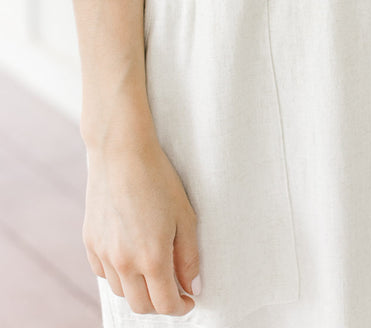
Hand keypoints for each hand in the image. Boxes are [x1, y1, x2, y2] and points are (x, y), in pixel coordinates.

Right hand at [83, 131, 200, 315]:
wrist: (121, 152)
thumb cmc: (159, 179)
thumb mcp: (185, 216)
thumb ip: (190, 256)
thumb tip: (193, 288)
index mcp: (152, 257)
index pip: (165, 304)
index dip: (181, 307)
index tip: (189, 300)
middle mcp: (124, 262)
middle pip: (141, 306)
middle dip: (160, 304)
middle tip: (173, 290)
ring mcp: (104, 254)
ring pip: (122, 291)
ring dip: (139, 290)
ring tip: (153, 271)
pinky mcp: (90, 243)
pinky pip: (104, 273)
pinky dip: (119, 275)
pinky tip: (131, 259)